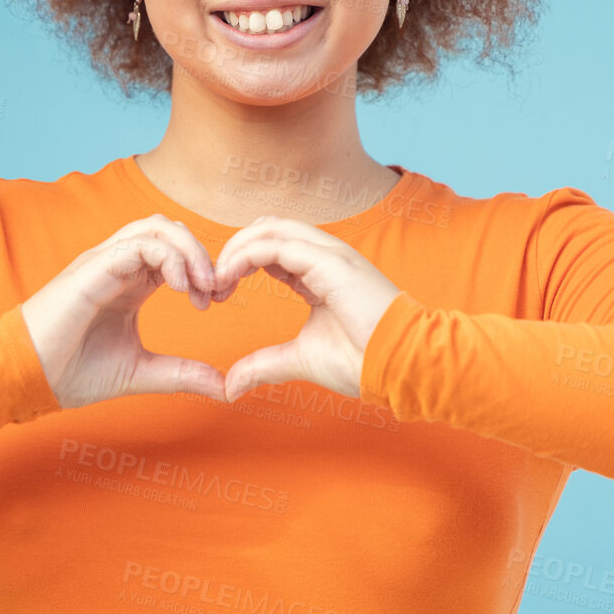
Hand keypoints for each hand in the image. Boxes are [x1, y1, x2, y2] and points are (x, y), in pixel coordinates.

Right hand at [19, 215, 235, 409]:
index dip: (204, 267)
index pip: (175, 251)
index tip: (219, 300)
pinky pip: (137, 244)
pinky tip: (177, 286)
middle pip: (170, 229)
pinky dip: (167, 257)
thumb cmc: (72, 371)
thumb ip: (181, 374)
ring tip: (201, 286)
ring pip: (156, 227)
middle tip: (217, 290)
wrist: (27, 378)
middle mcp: (118, 265)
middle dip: (202, 254)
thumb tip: (225, 387)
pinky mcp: (93, 268)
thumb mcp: (139, 372)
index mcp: (130, 282)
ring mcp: (104, 262)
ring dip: (189, 251)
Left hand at [214, 216, 403, 401]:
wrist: (401, 365)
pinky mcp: (330, 261)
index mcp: (321, 271)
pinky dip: (246, 255)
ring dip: (236, 248)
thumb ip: (265, 364)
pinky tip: (230, 277)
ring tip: (217, 278)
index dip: (240, 262)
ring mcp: (329, 253)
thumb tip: (231, 386)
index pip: (272, 247)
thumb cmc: (363, 360)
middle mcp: (325, 254)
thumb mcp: (301, 359)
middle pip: (268, 228)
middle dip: (234, 248)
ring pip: (270, 228)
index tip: (219, 291)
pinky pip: (276, 245)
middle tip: (212, 282)